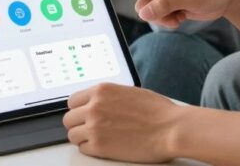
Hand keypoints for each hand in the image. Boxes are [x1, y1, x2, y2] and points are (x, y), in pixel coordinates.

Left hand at [63, 83, 182, 162]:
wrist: (170, 128)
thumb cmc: (157, 111)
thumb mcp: (128, 92)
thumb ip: (108, 97)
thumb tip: (97, 102)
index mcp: (101, 91)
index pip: (73, 101)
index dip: (79, 109)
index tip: (84, 114)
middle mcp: (94, 107)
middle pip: (69, 118)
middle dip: (78, 123)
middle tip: (89, 128)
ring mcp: (95, 127)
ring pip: (72, 134)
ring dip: (82, 137)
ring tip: (97, 138)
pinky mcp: (99, 146)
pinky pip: (83, 148)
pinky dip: (90, 148)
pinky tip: (104, 146)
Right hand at [89, 0, 239, 28]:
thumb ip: (164, 5)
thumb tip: (144, 14)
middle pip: (141, 3)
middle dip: (154, 13)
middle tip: (174, 14)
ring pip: (149, 13)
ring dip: (163, 19)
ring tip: (181, 15)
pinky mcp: (170, 3)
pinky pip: (159, 17)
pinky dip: (169, 21)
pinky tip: (184, 17)